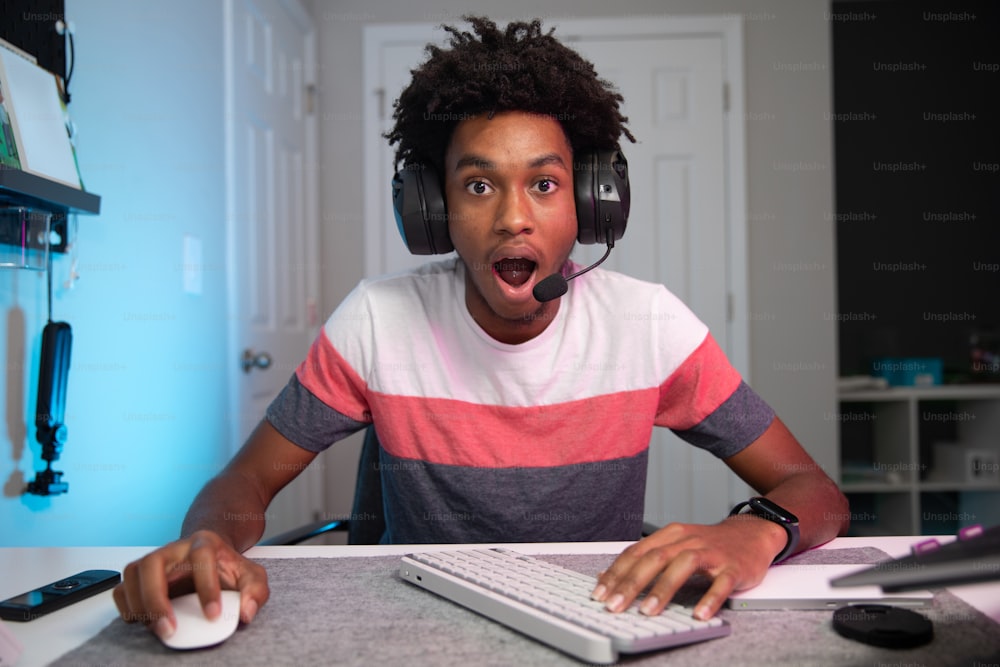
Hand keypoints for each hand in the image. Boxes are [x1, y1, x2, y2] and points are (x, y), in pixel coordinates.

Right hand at [112, 530, 268, 639]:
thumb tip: (246, 612)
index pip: (202, 558)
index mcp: (204, 543)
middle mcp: (174, 548)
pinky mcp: (139, 576)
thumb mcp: (251, 575)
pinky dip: (126, 607)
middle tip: (169, 628)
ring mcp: (154, 560)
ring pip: (133, 574)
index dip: (207, 587)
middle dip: (157, 599)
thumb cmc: (225, 567)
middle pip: (153, 563)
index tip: (213, 615)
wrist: (207, 554)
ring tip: (157, 627)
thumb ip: (255, 591)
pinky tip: (142, 621)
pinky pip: (121, 589)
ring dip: (139, 604)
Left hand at [590, 518, 783, 619]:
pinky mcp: (734, 567)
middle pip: (655, 558)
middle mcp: (688, 540)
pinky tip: (699, 613)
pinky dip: (710, 598)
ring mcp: (712, 553)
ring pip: (684, 566)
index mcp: (671, 535)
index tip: (600, 592)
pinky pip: (722, 583)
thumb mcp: (675, 546)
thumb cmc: (709, 545)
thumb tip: (608, 576)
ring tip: (648, 612)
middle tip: (615, 605)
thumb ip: (645, 558)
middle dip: (631, 583)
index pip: (637, 552)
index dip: (616, 572)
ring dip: (663, 589)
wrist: (752, 534)